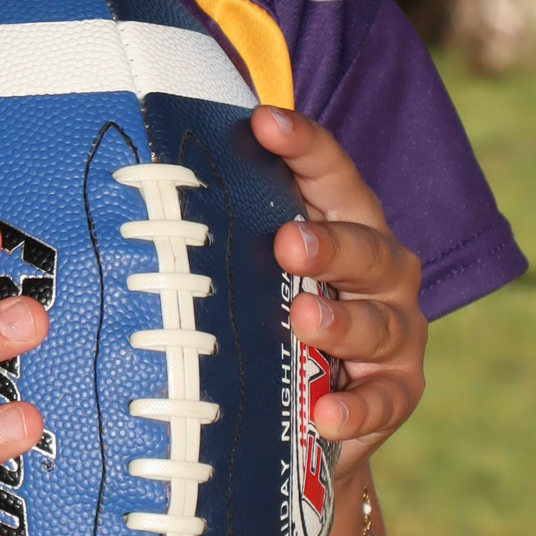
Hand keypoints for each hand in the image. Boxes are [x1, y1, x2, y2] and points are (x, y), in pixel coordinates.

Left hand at [251, 106, 425, 480]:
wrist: (304, 411)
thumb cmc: (269, 313)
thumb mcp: (250, 268)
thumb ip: (226, 228)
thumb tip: (139, 182)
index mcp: (347, 222)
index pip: (331, 174)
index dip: (303, 144)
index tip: (264, 121)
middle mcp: (382, 270)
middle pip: (366, 246)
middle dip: (329, 242)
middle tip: (286, 241)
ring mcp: (395, 330)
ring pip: (378, 322)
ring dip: (341, 321)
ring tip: (303, 318)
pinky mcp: (396, 391)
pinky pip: (384, 399)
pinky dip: (356, 409)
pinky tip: (327, 414)